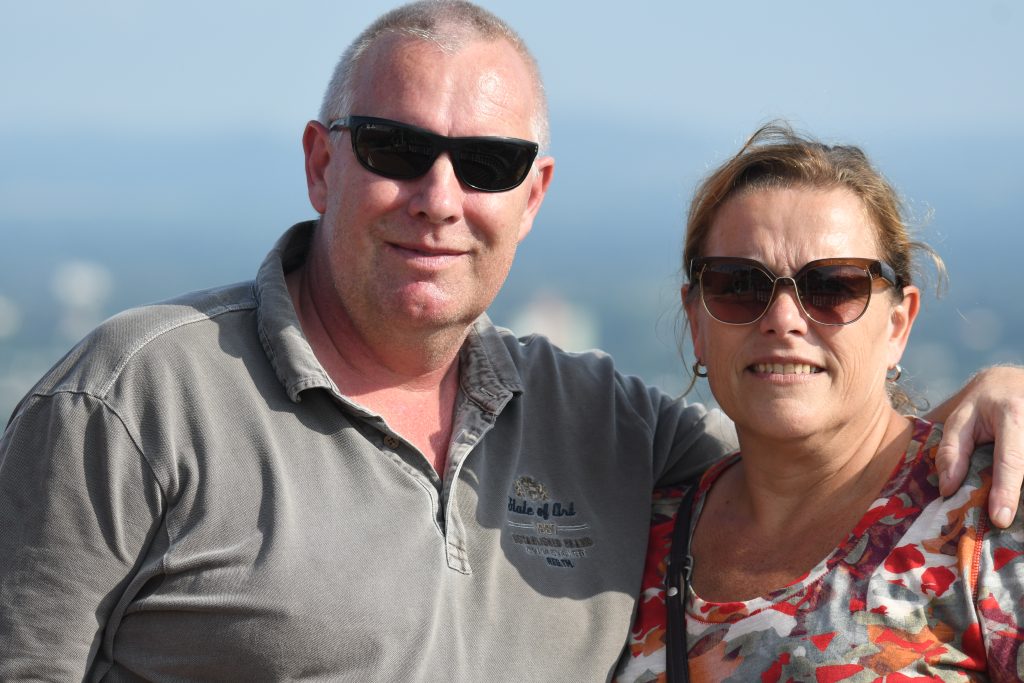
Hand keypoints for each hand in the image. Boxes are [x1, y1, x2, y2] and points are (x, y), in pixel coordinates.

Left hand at [932, 365, 1023, 527]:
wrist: (1013, 383)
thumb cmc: (983, 403)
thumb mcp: (960, 418)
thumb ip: (951, 449)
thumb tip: (947, 487)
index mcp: (1013, 416)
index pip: (1010, 459)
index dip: (1006, 490)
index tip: (1000, 519)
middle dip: (1016, 498)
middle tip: (1001, 522)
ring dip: (1021, 495)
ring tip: (1005, 508)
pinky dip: (1021, 487)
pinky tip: (1015, 499)